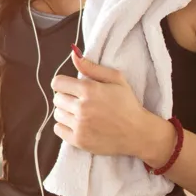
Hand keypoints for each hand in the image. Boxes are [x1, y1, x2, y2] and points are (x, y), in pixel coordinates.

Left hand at [50, 48, 165, 160]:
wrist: (138, 133)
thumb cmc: (127, 104)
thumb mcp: (116, 79)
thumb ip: (92, 67)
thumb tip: (73, 54)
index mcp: (89, 90)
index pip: (57, 83)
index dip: (63, 84)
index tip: (71, 88)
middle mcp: (82, 107)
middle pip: (57, 99)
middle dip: (66, 98)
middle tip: (80, 102)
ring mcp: (80, 125)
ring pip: (57, 114)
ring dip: (65, 112)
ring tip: (80, 114)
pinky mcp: (79, 141)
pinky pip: (57, 129)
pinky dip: (65, 127)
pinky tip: (78, 125)